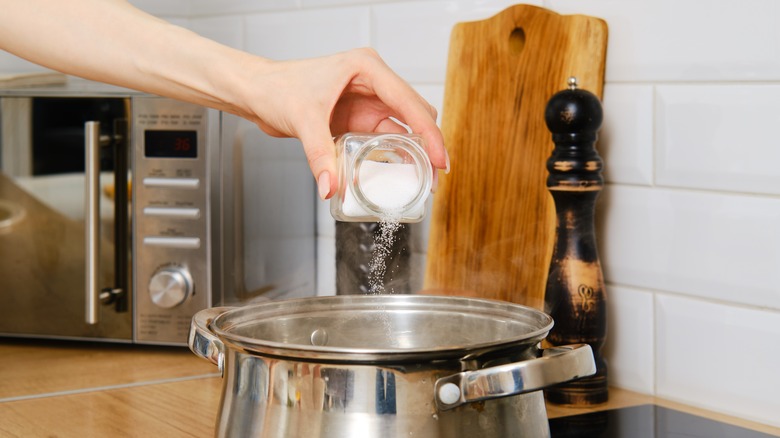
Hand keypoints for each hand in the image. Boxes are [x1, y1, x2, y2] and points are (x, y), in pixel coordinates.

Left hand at [232, 48, 448, 198]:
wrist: (258, 92)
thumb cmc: (277, 87)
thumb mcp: (303, 120)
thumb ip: (319, 155)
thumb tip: (331, 186)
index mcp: (367, 68)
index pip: (409, 102)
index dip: (429, 133)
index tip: (440, 159)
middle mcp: (373, 82)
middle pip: (415, 114)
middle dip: (428, 146)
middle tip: (434, 178)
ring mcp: (368, 101)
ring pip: (404, 128)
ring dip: (414, 153)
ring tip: (423, 181)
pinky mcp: (359, 119)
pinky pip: (385, 140)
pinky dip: (394, 157)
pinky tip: (400, 175)